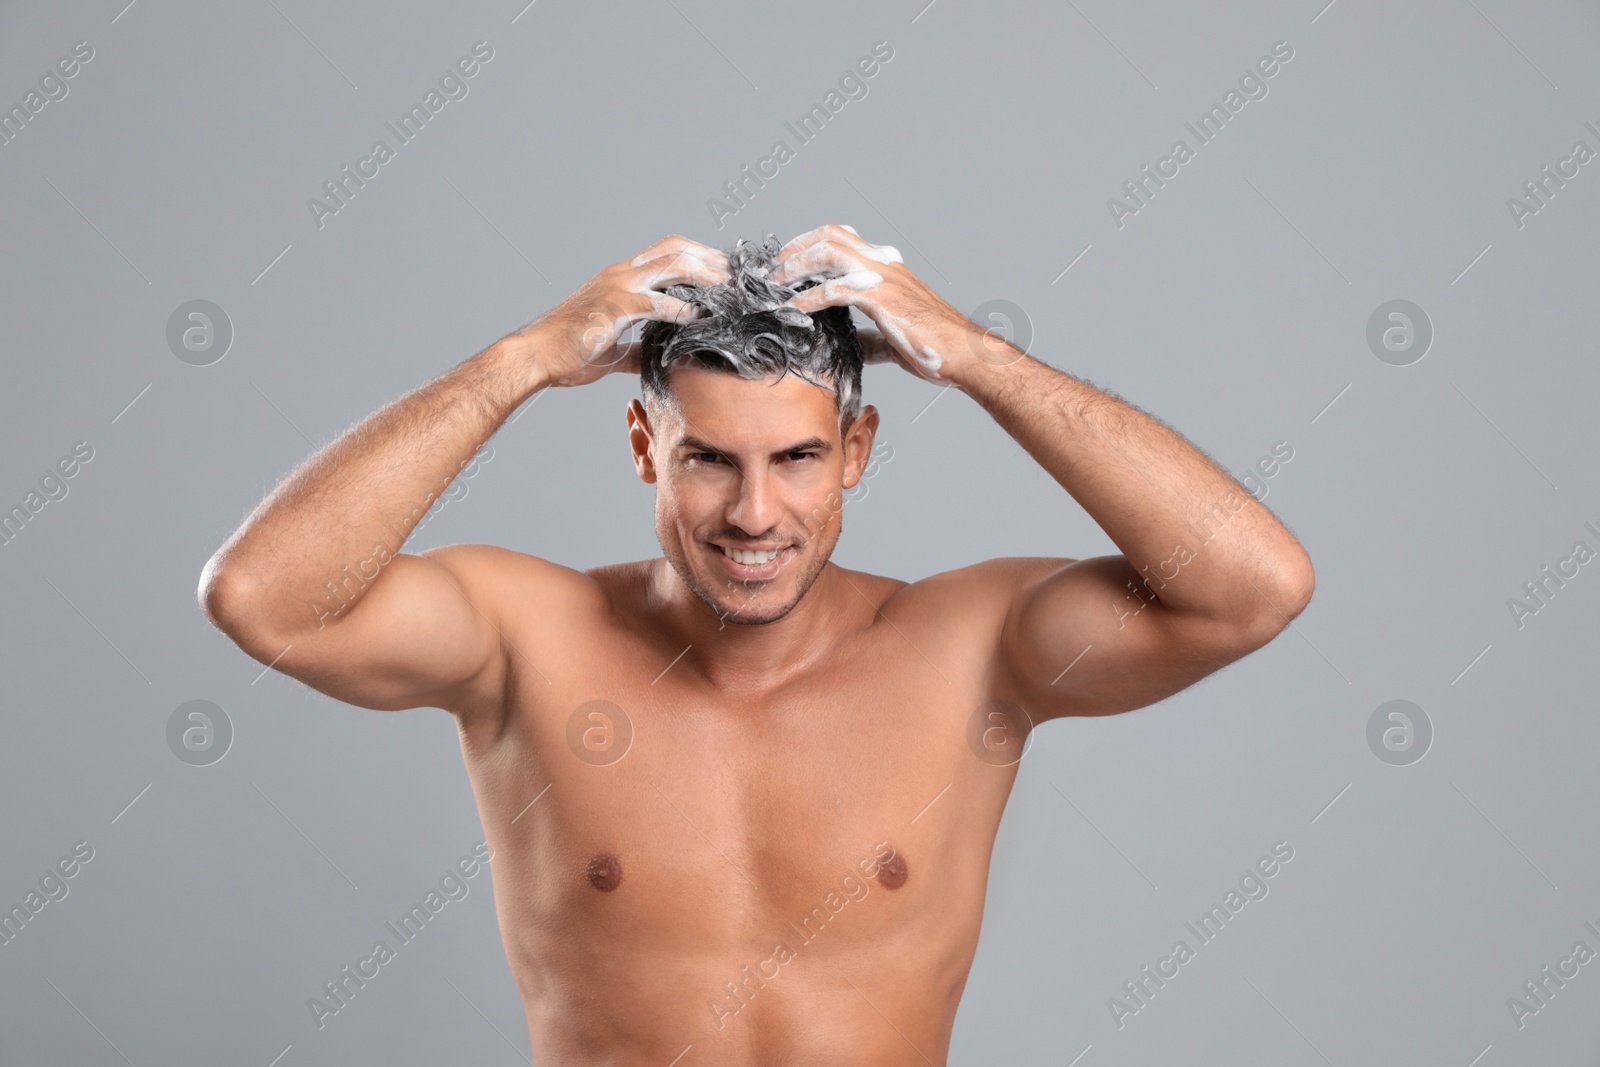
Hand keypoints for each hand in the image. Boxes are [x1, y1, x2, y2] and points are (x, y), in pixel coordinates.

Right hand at [510, 236, 731, 387]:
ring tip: (726, 289)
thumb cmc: (566, 352)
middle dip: (708, 258)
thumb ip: (635, 349)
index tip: (722, 272)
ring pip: (670, 266)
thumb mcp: (611, 350)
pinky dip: (681, 310)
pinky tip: (699, 319)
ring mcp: (617, 287)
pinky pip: (655, 303)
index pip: (665, 252)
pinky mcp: (613, 308)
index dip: (697, 256)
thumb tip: (656, 357)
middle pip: (674, 249)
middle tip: (734, 275)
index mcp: (621, 278)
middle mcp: (621, 274)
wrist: (535, 356)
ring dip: (703, 276)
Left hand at [769, 223, 991, 385]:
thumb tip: (852, 344)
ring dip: (795, 266)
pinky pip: (833, 289)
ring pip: (827, 252)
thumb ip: (869, 336)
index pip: (842, 240)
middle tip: (772, 269)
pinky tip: (791, 310)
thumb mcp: (892, 338)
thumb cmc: (936, 346)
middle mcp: (883, 263)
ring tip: (774, 284)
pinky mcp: (880, 297)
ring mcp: (882, 277)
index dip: (810, 245)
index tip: (787, 264)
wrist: (963, 353)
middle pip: (829, 235)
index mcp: (886, 268)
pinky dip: (806, 298)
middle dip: (795, 247)